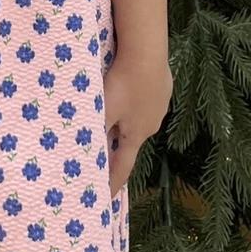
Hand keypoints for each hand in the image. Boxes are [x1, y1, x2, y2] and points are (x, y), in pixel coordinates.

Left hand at [103, 55, 172, 197]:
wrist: (147, 53)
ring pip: (138, 118)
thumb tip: (87, 151)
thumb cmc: (122, 84)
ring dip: (125, 119)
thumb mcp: (104, 110)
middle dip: (117, 144)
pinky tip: (128, 89)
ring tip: (114, 112)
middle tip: (103, 147)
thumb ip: (96, 131)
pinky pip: (145, 99)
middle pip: (130, 139)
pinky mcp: (163, 88)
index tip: (108, 198)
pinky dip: (135, 100)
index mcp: (136, 135)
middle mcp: (151, 125)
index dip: (114, 182)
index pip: (123, 166)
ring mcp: (160, 106)